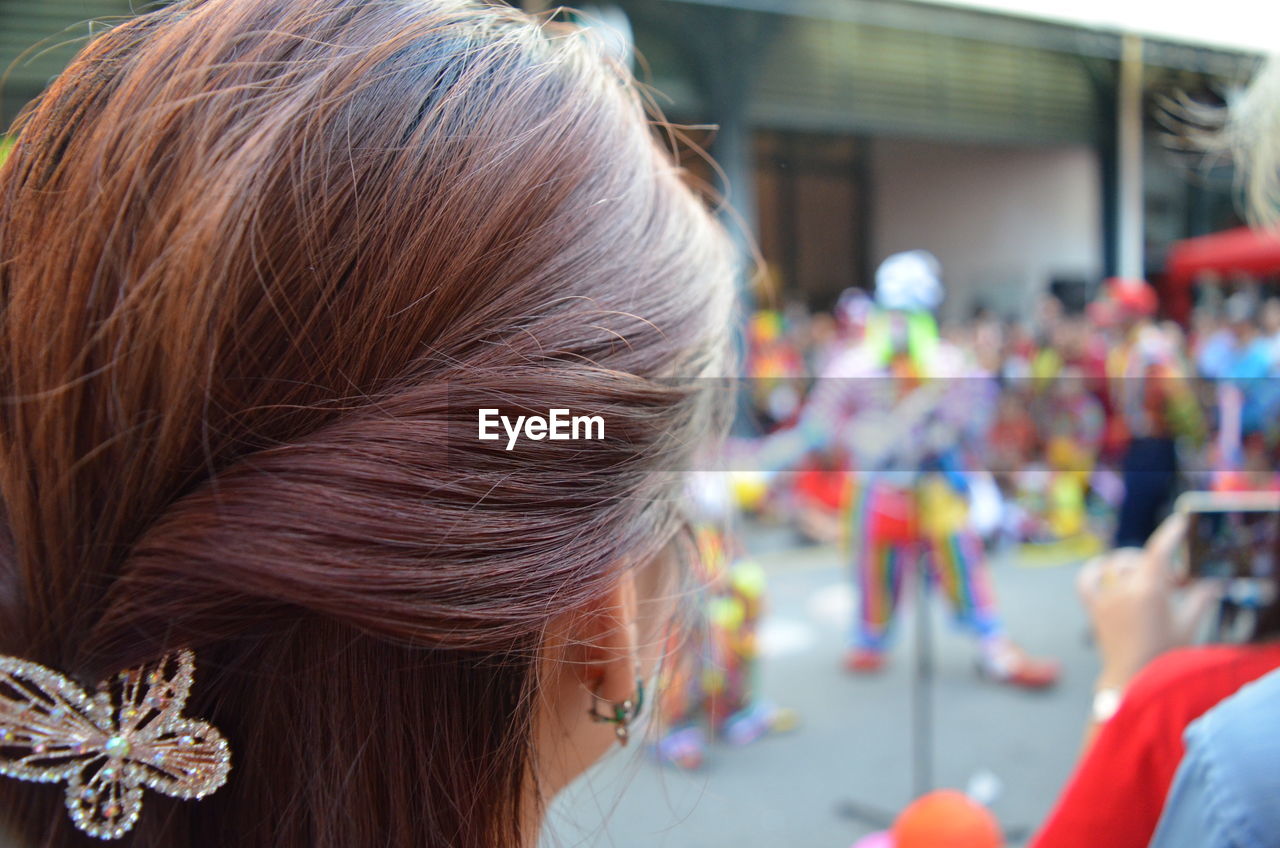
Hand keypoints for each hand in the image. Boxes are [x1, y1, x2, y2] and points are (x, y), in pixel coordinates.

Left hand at [1076, 513, 1220, 691]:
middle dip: (1160, 563)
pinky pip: (1086, 581)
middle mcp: (1123, 591)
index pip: (1159, 552)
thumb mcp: (1188, 626)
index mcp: (1148, 592)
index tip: (1179, 523)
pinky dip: (1094, 571)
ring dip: (1134, 565)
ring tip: (1150, 583)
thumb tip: (1211, 582)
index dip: (1170, 534)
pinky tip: (1106, 570)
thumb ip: (1200, 599)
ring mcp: (1105, 599)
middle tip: (1175, 583)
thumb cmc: (1164, 656)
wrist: (1133, 681)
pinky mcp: (1093, 609)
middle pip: (1140, 559)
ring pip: (1116, 565)